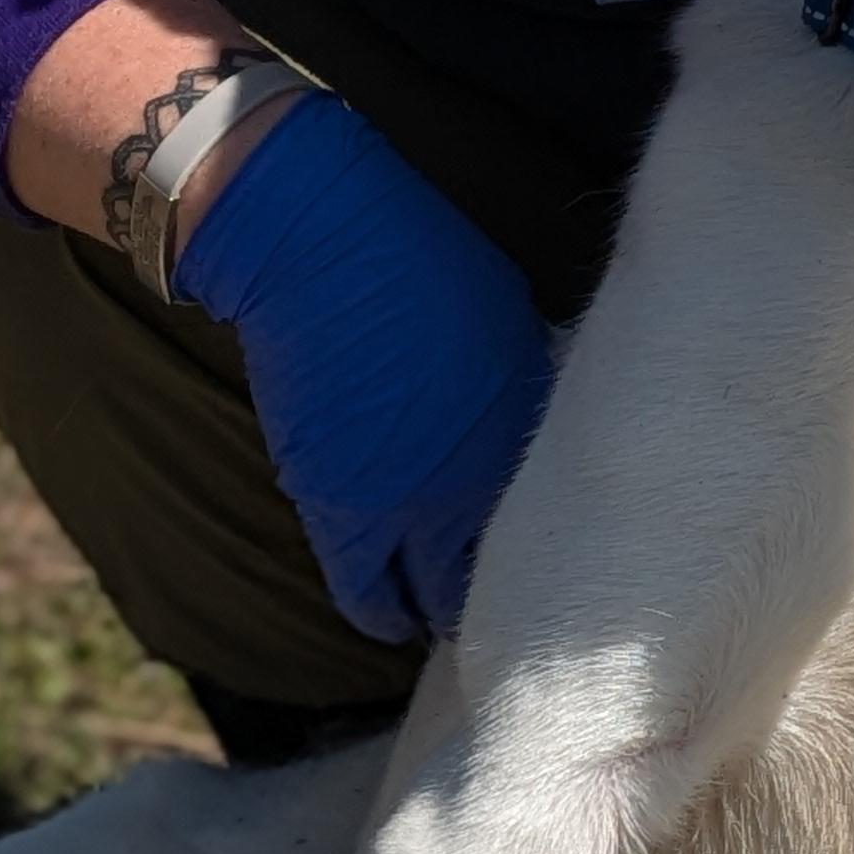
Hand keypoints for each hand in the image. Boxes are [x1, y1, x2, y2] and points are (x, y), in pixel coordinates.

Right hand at [169, 93, 552, 646]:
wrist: (318, 246)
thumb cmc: (427, 267)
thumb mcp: (509, 337)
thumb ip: (518, 415)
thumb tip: (535, 454)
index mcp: (510, 445)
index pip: (536, 551)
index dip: (534, 567)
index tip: (532, 565)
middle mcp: (452, 493)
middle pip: (466, 592)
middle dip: (471, 600)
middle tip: (475, 591)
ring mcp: (385, 507)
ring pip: (404, 604)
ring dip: (416, 607)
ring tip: (423, 599)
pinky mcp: (326, 505)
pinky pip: (356, 583)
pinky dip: (373, 594)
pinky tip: (384, 583)